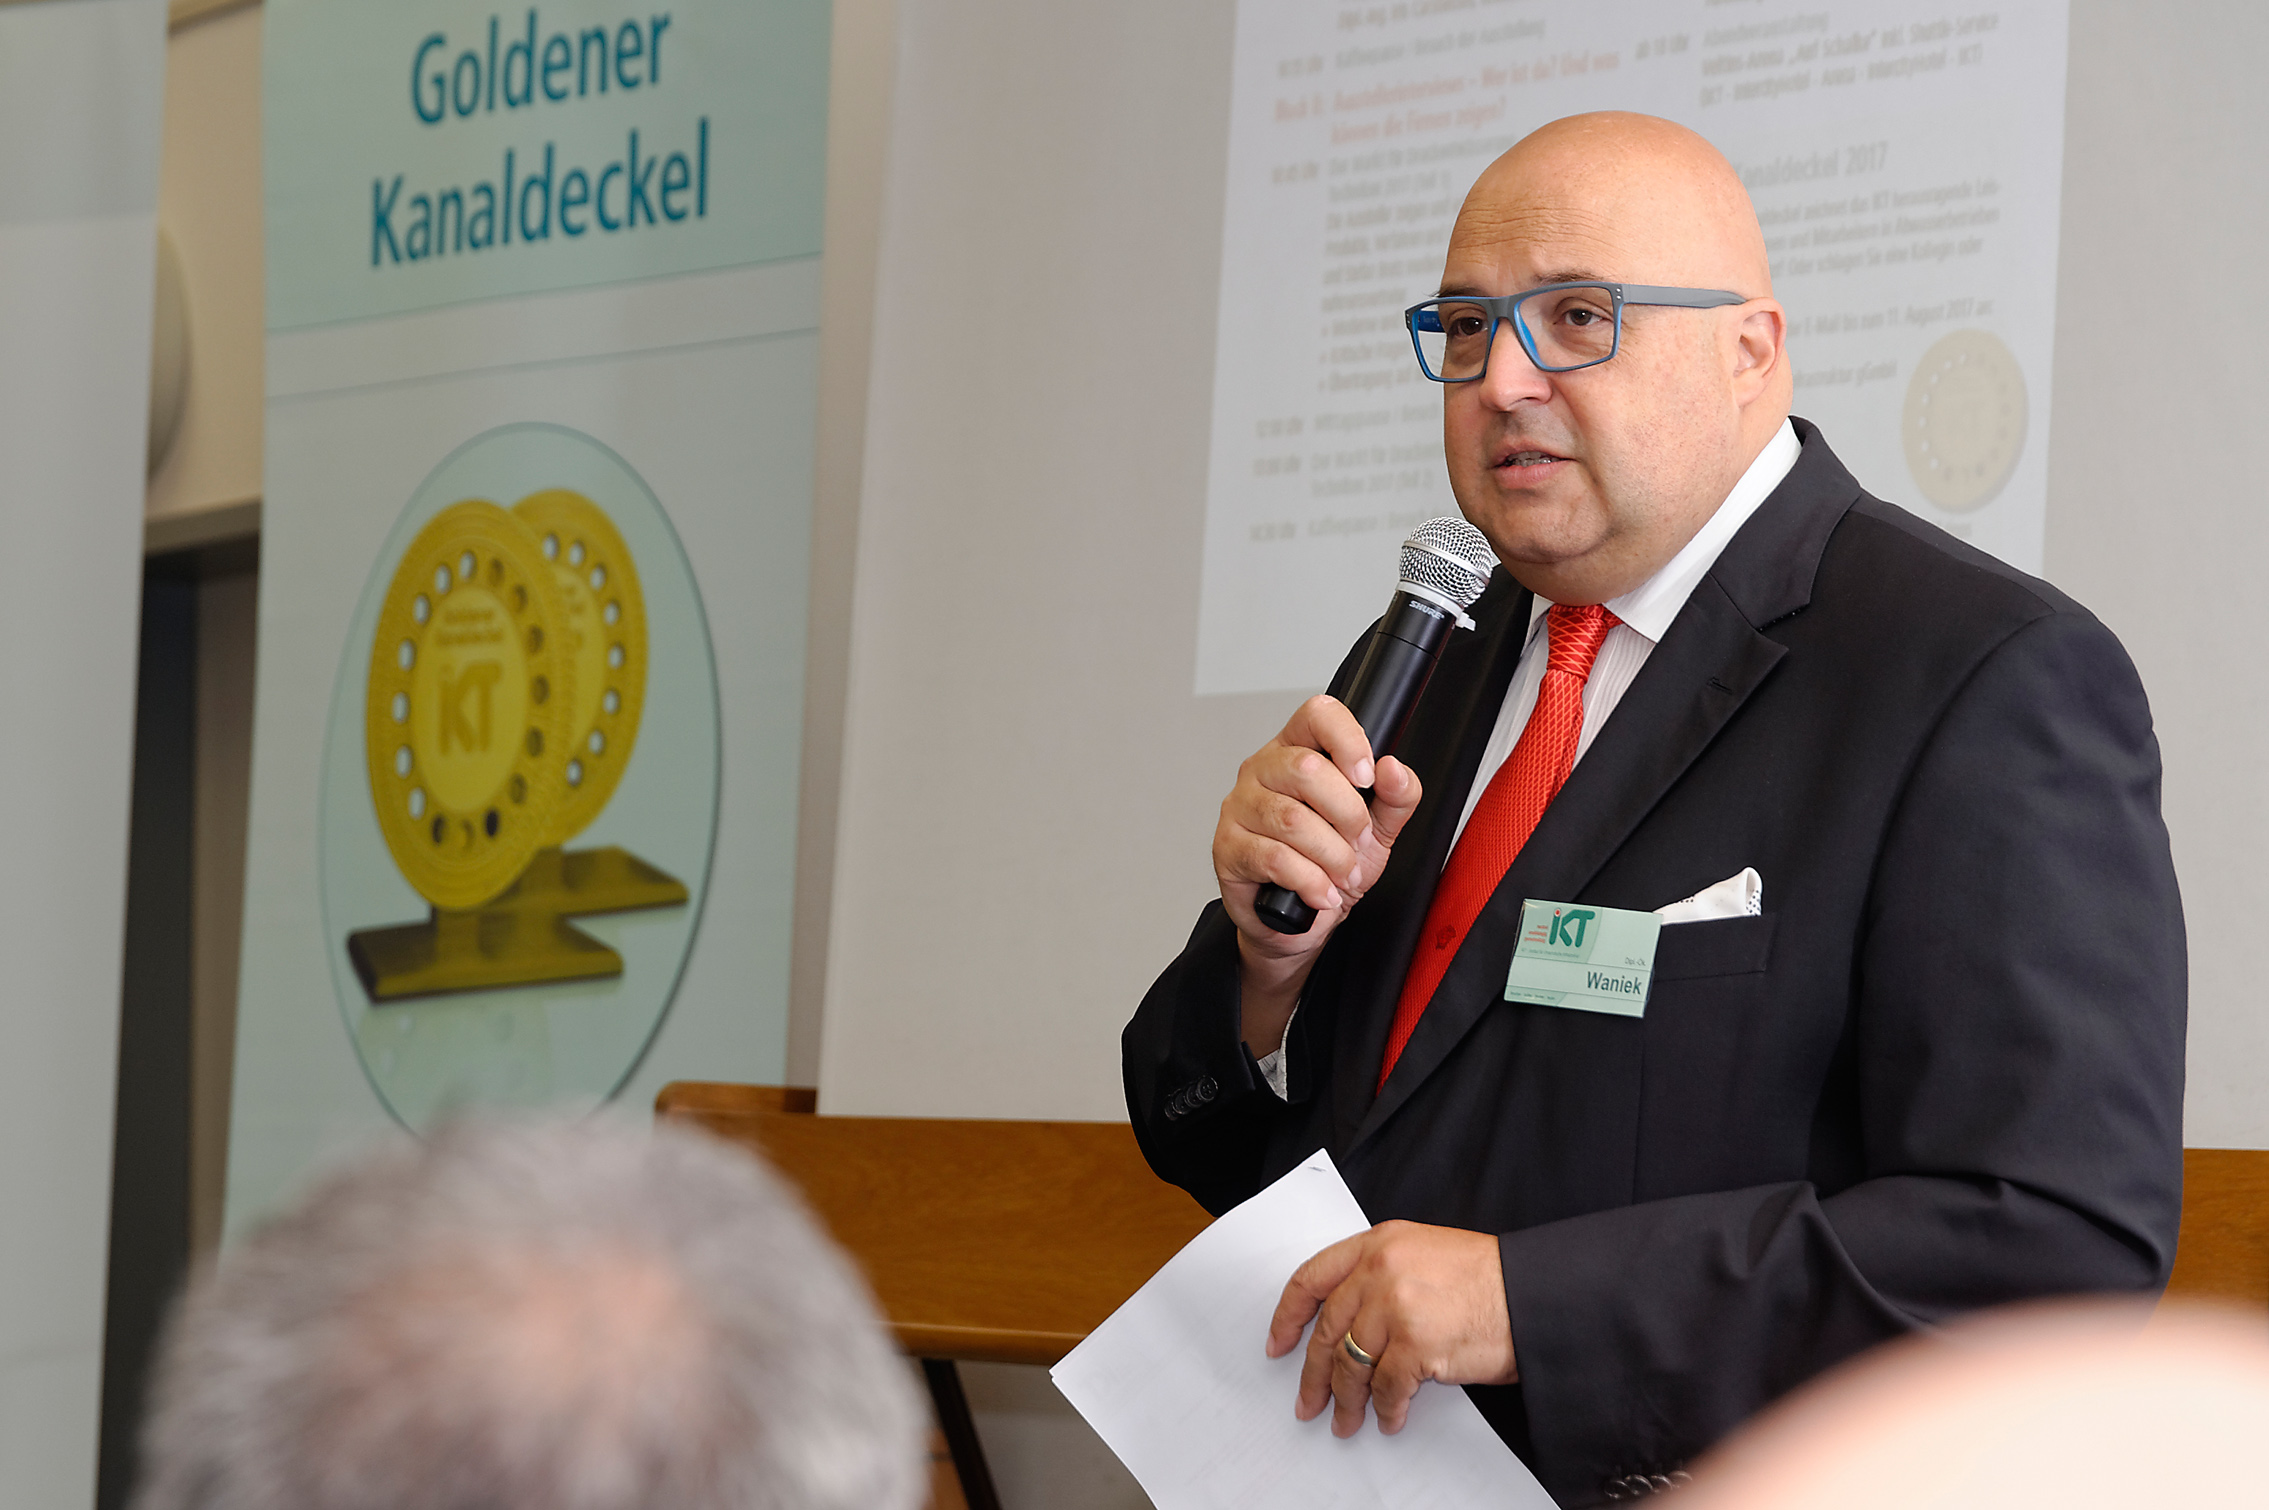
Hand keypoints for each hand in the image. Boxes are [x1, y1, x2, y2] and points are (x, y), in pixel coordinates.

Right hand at [1214, 697, 1423, 1049]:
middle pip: (1305, 769)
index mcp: (1297, 750)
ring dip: (1332, 855)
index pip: (1316, 715)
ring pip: (1291, 819)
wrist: (1297, 920)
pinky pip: (1273, 858)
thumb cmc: (1329, 865)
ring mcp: (1239, 807)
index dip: (1347, 739)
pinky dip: (1309, 880)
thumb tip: (1393, 770)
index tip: (1368, 776)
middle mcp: (1262, 770)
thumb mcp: (1377, 830)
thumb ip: (1396, 797)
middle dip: (1347, 814)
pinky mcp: (1227, 848)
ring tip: (1344, 874)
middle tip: (1358, 841)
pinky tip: (1321, 891)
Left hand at [1265, 1221, 1516, 1436]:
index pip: (1313, 1277)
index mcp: (1379, 1243)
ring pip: (1352, 1364)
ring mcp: (1397, 1306)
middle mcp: (1381, 1270)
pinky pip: (1387, 1387)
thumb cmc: (1488, 1279)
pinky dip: (1386, 1410)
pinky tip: (1389, 1420)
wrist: (1537, 1293)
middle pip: (1328, 1330)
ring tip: (1346, 1422)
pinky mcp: (1417, 1343)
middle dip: (1315, 1374)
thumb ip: (1382, 1277)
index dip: (1288, 1316)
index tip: (1277, 1343)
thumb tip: (1349, 1329)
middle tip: (1308, 1402)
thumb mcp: (1424, 1256)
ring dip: (1347, 1401)